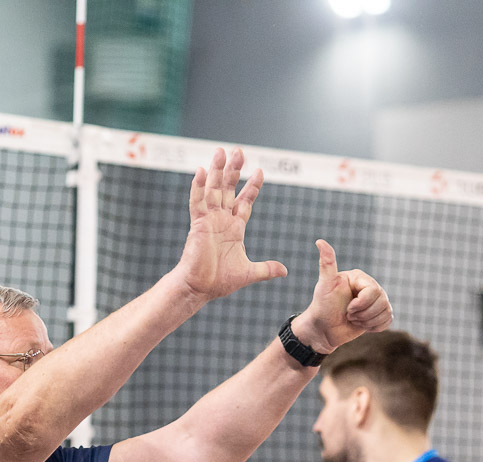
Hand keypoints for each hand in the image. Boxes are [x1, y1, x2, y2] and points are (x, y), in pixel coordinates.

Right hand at [171, 147, 287, 302]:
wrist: (199, 288)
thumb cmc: (219, 281)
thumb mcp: (249, 273)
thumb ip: (266, 269)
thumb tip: (284, 271)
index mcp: (234, 228)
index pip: (245, 201)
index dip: (252, 187)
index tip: (260, 171)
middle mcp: (221, 220)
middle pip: (229, 189)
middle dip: (234, 170)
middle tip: (239, 151)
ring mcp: (209, 220)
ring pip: (214, 190)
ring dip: (218, 170)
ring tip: (221, 151)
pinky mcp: (197, 225)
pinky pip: (197, 202)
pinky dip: (198, 187)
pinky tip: (201, 171)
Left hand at [291, 240, 394, 354]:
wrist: (323, 329)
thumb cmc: (322, 306)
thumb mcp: (324, 285)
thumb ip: (326, 264)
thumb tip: (320, 241)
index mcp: (360, 278)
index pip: (373, 290)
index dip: (361, 304)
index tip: (347, 308)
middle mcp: (371, 287)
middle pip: (382, 302)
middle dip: (363, 314)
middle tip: (348, 314)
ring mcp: (376, 301)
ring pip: (386, 312)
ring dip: (367, 321)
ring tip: (353, 319)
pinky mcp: (378, 314)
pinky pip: (388, 321)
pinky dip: (375, 327)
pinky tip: (362, 325)